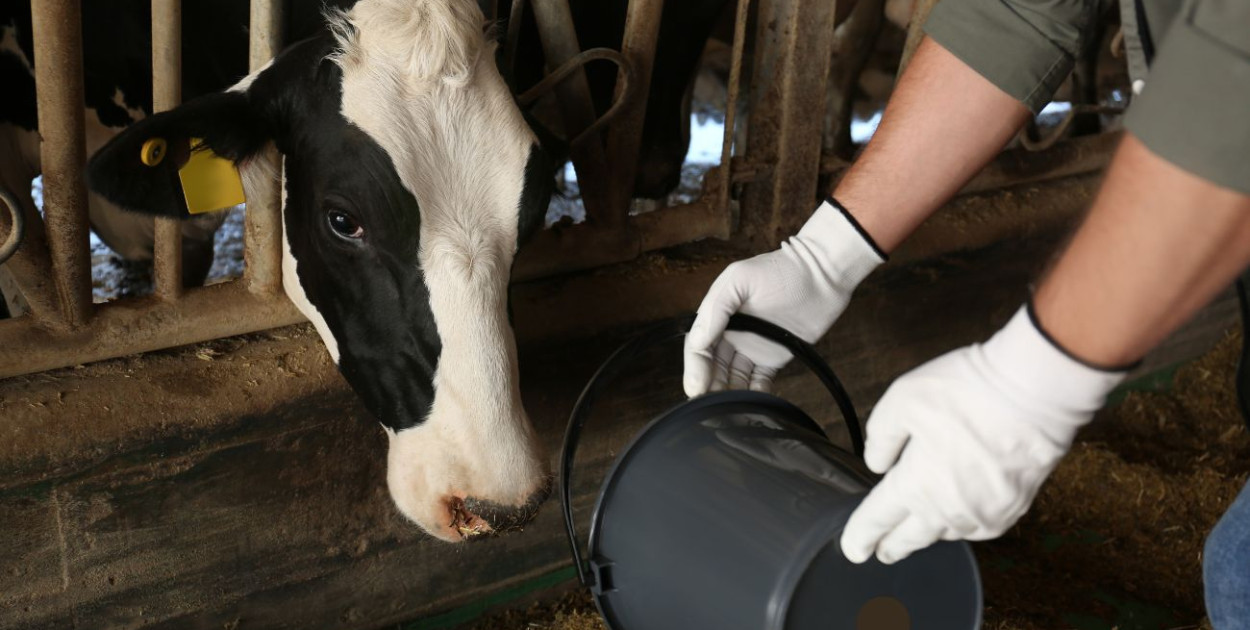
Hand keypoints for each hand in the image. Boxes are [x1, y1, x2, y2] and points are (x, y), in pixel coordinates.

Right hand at [683, 198, 883, 395]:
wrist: (822, 275)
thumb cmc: (780, 270)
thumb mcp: (739, 280)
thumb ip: (716, 309)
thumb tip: (696, 341)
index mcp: (718, 316)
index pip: (698, 348)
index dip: (695, 370)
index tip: (696, 389)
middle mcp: (732, 334)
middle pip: (713, 368)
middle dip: (709, 388)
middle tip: (709, 409)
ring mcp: (753, 347)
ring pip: (734, 378)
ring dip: (729, 395)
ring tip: (728, 412)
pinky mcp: (774, 357)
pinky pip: (759, 382)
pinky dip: (755, 395)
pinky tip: (752, 406)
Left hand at [839, 306, 1127, 564]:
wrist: (1036, 392)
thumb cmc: (968, 391)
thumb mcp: (902, 400)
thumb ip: (881, 437)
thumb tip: (876, 463)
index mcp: (915, 486)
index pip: (878, 520)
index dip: (861, 536)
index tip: (853, 549)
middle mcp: (948, 510)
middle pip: (912, 539)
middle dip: (892, 546)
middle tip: (882, 551)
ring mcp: (985, 514)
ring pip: (946, 533)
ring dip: (929, 531)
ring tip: (918, 527)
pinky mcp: (1014, 509)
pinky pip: (979, 526)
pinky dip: (963, 522)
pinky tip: (958, 513)